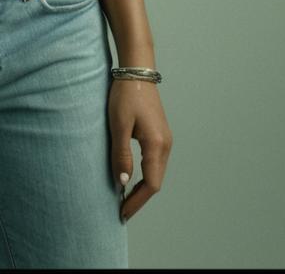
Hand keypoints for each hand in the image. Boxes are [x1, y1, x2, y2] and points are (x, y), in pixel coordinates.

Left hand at [108, 78, 172, 221]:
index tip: (122, 213)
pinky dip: (145, 174)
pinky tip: (132, 177)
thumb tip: (123, 182)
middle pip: (156, 182)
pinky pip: (155, 162)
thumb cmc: (125, 95)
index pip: (151, 185)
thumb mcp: (119, 125)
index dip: (137, 202)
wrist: (137, 71)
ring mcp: (165, 139)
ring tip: (124, 198)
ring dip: (142, 187)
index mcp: (157, 145)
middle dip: (139, 198)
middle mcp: (166, 144)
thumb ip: (121, 155)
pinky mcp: (160, 134)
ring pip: (156, 172)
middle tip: (121, 210)